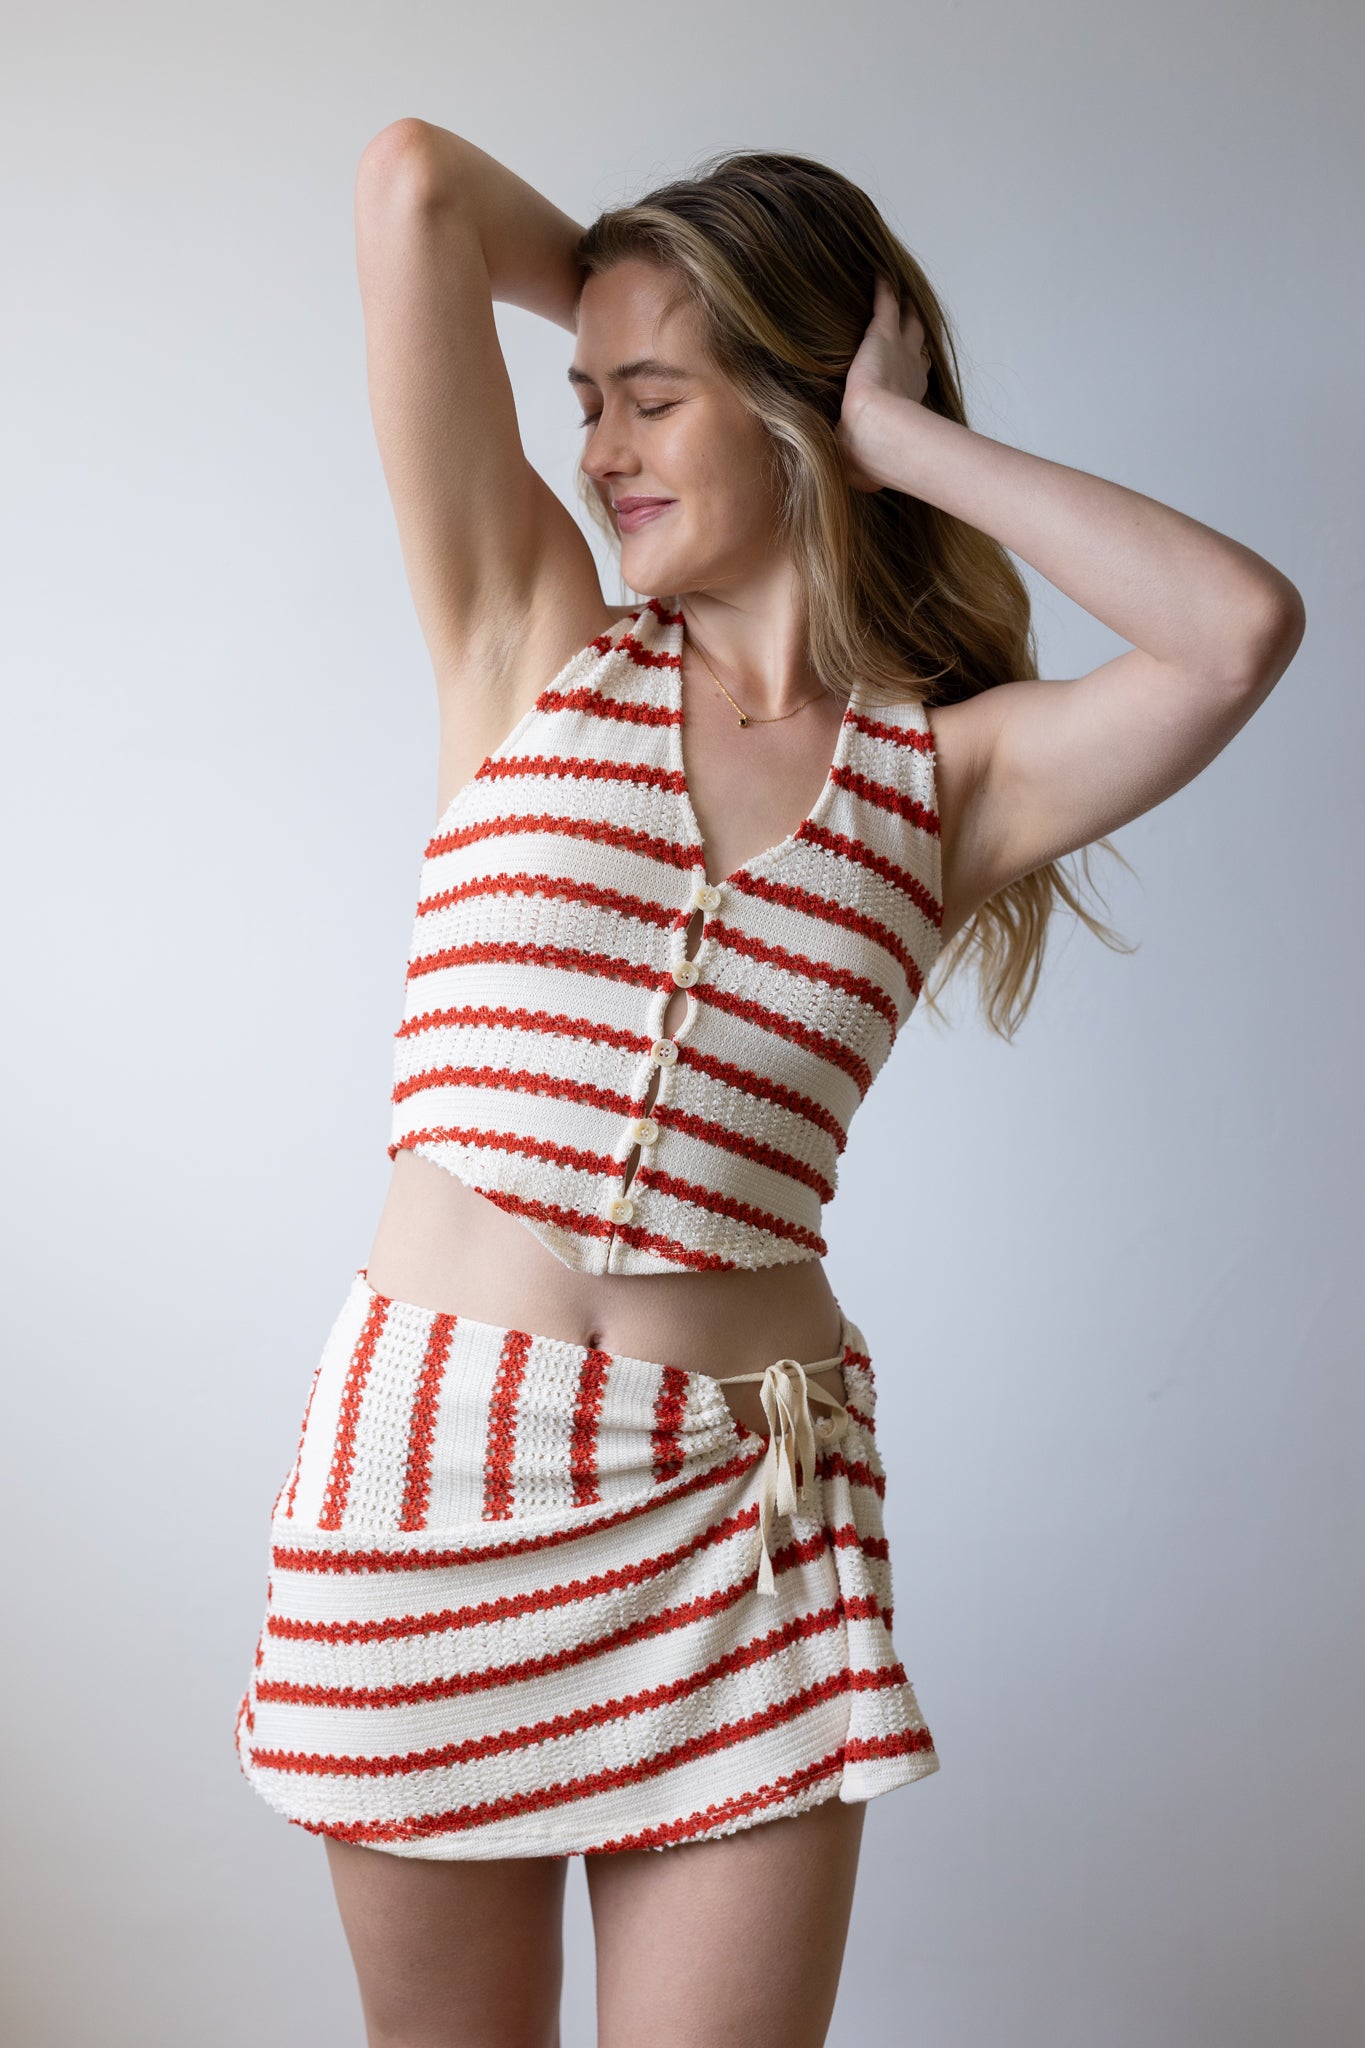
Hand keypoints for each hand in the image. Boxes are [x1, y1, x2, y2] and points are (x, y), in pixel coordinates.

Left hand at [836, 273, 931, 492]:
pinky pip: (885, 301)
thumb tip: (860, 486)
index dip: (911, 371)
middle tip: (912, 320)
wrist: (873, 434)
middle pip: (917, 344)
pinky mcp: (883, 334)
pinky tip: (878, 272)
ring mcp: (898, 350)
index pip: (912, 379)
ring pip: (908, 318)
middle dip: (915, 333)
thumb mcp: (863, 463)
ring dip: (905, 306)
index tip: (910, 368)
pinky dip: (883, 286)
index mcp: (907, 400)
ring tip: (901, 291)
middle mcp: (909, 371)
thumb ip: (860, 466)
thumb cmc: (869, 456)